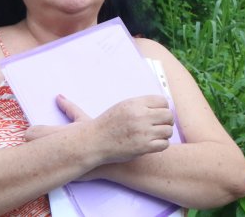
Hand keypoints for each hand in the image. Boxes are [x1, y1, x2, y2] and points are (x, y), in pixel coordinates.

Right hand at [25, 94, 173, 165]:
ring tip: (157, 136)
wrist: (92, 144)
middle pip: (169, 114)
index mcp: (134, 103)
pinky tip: (153, 146)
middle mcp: (140, 115)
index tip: (158, 114)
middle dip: (167, 121)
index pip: (163, 101)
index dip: (163, 108)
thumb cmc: (103, 125)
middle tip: (161, 126)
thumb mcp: (117, 107)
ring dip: (165, 134)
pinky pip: (164, 144)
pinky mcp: (143, 146)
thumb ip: (136, 102)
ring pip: (168, 130)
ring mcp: (143, 131)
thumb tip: (76, 98)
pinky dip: (161, 145)